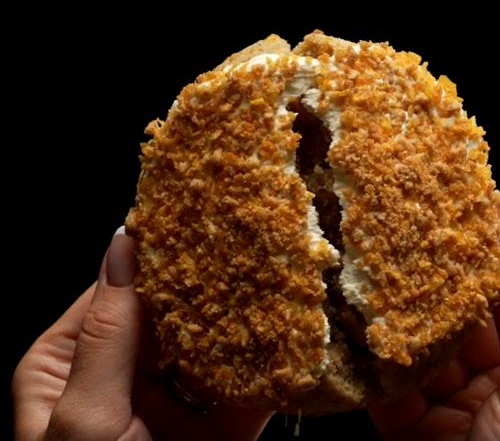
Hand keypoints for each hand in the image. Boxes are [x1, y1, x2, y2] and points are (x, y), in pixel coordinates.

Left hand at [12, 227, 271, 440]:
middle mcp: (123, 374)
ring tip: (281, 278)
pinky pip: (245, 385)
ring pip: (215, 344)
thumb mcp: (88, 417)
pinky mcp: (214, 427)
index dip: (159, 254)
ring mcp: (172, 401)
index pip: (120, 291)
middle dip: (212, 284)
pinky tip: (292, 338)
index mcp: (72, 361)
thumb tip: (124, 244)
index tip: (199, 214)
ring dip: (245, 320)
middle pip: (175, 313)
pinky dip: (268, 366)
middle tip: (254, 239)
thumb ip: (111, 331)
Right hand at [369, 197, 499, 439]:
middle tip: (399, 238)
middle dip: (437, 286)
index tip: (452, 209)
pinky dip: (382, 369)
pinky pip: (399, 385)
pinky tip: (365, 342)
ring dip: (405, 325)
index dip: (490, 249)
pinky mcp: (425, 426)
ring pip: (430, 345)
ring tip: (374, 287)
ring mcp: (470, 401)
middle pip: (472, 313)